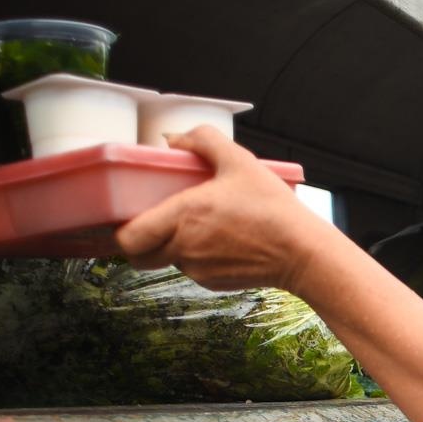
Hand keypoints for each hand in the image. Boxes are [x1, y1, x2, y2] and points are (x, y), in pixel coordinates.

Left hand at [116, 128, 320, 293]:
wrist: (301, 252)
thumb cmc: (272, 207)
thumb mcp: (240, 162)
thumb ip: (203, 141)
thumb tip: (173, 138)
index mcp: (182, 217)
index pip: (128, 239)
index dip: (121, 231)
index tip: (128, 216)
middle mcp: (183, 248)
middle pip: (138, 256)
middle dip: (139, 241)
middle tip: (152, 222)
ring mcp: (197, 270)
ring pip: (166, 261)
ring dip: (171, 246)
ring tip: (198, 226)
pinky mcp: (212, 283)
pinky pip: (191, 269)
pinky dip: (196, 257)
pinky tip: (220, 241)